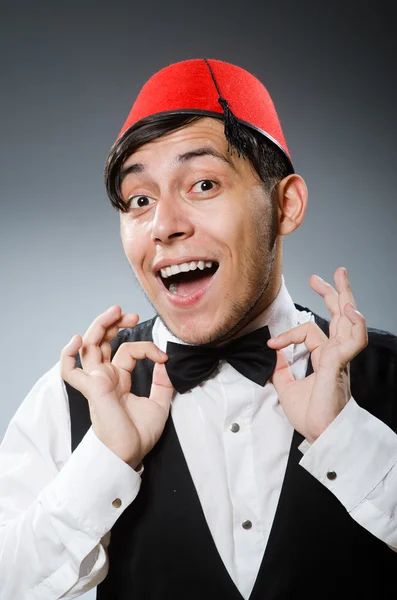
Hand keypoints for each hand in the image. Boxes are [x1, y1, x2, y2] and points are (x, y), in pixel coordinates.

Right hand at [60, 306, 173, 467]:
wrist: (130, 453)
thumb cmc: (140, 434)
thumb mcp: (160, 403)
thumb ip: (163, 382)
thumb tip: (165, 363)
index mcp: (118, 378)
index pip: (128, 351)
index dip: (146, 348)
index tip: (163, 357)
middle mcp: (104, 377)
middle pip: (102, 341)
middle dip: (114, 323)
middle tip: (130, 314)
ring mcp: (96, 381)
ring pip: (89, 346)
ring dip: (100, 326)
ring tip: (115, 312)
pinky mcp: (92, 388)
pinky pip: (69, 371)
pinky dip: (68, 355)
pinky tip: (78, 340)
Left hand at [267, 267, 367, 441]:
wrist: (322, 435)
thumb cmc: (311, 415)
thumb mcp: (287, 388)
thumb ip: (281, 369)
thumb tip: (271, 353)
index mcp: (325, 357)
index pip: (310, 332)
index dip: (288, 333)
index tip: (271, 344)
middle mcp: (335, 354)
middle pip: (339, 316)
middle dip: (334, 292)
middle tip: (332, 273)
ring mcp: (340, 358)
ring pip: (348, 322)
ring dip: (345, 298)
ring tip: (341, 278)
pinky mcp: (340, 365)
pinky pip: (353, 341)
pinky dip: (353, 325)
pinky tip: (349, 310)